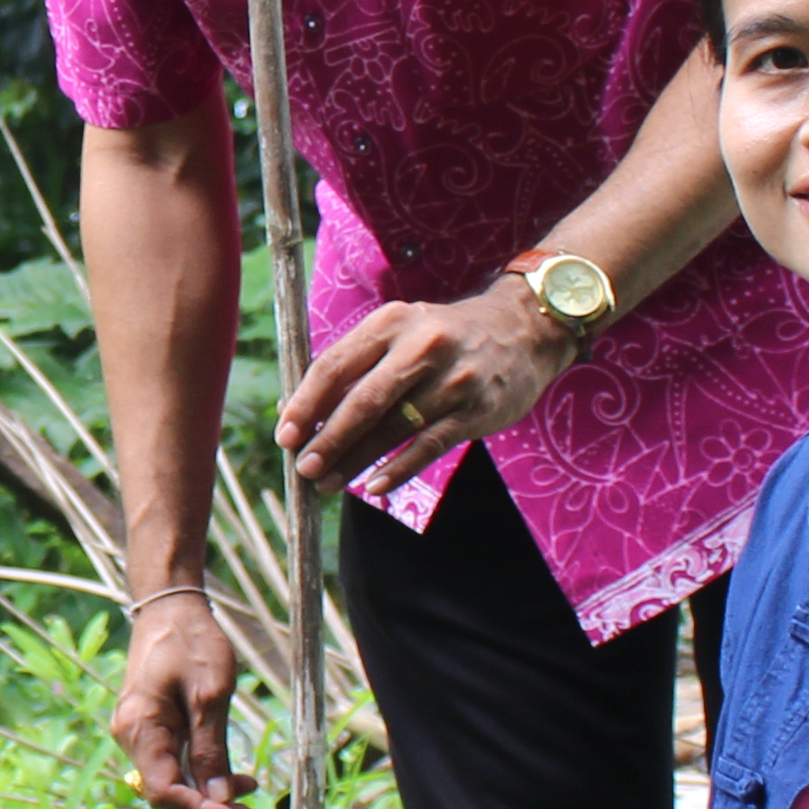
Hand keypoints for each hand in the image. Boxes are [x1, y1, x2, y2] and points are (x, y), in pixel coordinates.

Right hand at [109, 587, 249, 808]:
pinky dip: (202, 772)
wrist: (171, 607)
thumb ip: (212, 749)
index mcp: (139, 728)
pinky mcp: (152, 727)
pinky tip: (230, 773)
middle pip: (167, 791)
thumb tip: (220, 797)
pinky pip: (174, 762)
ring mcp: (140, 732)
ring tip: (249, 787)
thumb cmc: (191, 642)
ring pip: (172, 779)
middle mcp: (132, 736)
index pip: (164, 791)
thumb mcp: (210, 695)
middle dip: (209, 806)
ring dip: (209, 791)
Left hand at [280, 274, 577, 494]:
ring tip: (328, 483)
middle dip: (328, 438)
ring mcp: (453, 379)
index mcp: (391, 323)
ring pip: (394, 427)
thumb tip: (298, 412)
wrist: (524, 330)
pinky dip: (399, 468)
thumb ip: (356, 366)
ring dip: (356, 459)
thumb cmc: (444, 338)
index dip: (306, 403)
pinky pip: (429, 445)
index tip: (284, 435)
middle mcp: (422, 346)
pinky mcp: (477, 409)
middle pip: (363, 399)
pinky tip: (374, 486)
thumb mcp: (400, 332)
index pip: (336, 364)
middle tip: (303, 468)